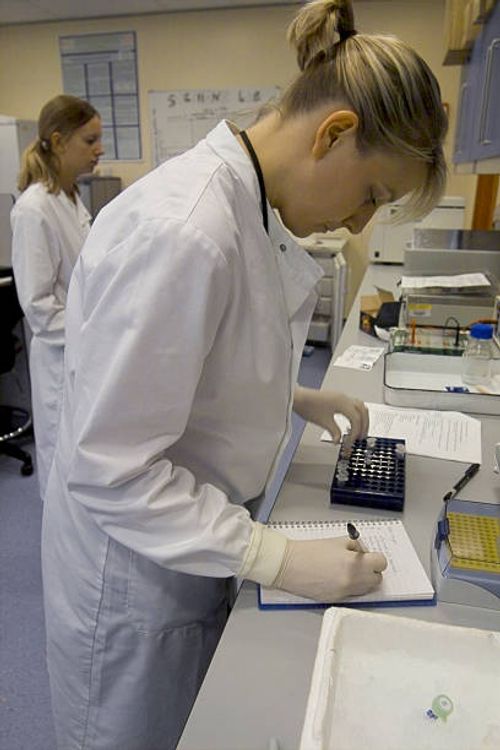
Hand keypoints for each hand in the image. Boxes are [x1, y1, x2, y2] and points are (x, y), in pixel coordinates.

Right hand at [272, 536, 386, 601]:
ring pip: (367, 589)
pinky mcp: (337, 599)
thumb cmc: (310, 551)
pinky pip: (353, 595)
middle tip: (359, 563)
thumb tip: (364, 553)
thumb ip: (356, 546)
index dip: (374, 557)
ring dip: (363, 580)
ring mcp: (345, 592)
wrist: (289, 565)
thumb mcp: (338, 541)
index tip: (367, 555)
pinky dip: (351, 587)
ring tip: (348, 571)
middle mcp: (353, 581)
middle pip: (377, 579)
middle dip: (371, 570)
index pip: (381, 563)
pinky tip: (338, 578)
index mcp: (355, 563)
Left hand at [293, 386, 368, 445]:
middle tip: (360, 438)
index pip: (356, 419)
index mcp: (342, 403)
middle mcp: (344, 398)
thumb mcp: (323, 422)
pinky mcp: (337, 398)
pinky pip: (353, 404)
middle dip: (364, 425)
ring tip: (359, 430)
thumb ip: (334, 432)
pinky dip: (356, 414)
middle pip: (363, 411)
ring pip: (360, 406)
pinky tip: (351, 422)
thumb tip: (338, 441)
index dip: (355, 432)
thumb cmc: (307, 406)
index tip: (350, 442)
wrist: (297, 397)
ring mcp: (341, 397)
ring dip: (362, 418)